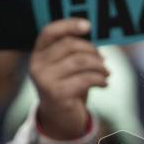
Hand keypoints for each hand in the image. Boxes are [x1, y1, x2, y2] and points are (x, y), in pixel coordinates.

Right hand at [30, 18, 109, 139]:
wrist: (60, 119)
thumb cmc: (67, 87)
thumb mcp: (67, 67)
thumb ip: (74, 51)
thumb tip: (95, 38)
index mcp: (38, 54)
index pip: (49, 32)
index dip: (69, 25)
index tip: (88, 26)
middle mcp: (37, 65)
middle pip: (70, 45)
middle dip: (92, 50)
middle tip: (103, 60)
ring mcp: (45, 80)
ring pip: (80, 61)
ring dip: (99, 66)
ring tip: (106, 72)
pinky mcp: (57, 94)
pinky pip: (85, 79)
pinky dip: (100, 79)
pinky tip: (104, 83)